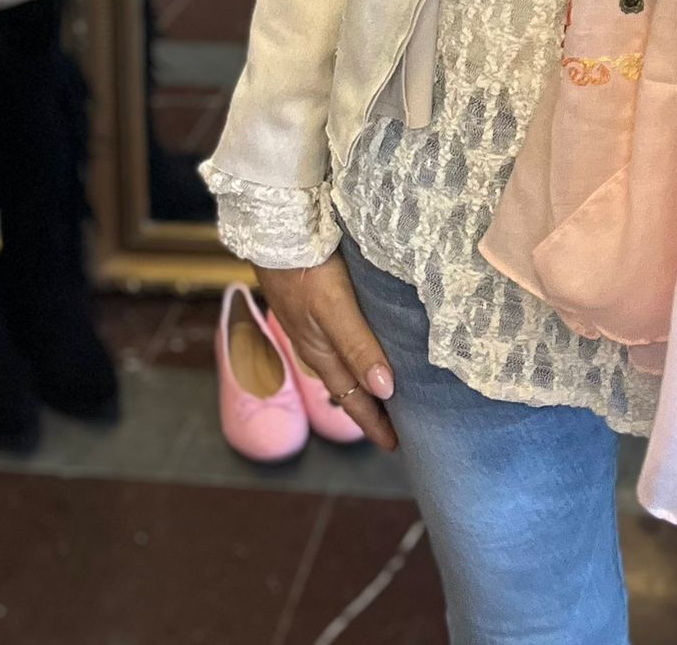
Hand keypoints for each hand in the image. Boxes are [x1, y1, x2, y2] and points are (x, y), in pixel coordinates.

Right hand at [256, 256, 398, 451]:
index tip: (397, 446)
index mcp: (321, 354)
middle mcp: (317, 345)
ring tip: (391, 388)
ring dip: (366, 380)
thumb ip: (358, 346)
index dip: (375, 424)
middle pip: (350, 386)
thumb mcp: (334, 309)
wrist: (274, 231)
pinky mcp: (316, 303)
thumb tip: (386, 391)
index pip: (354, 400)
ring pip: (346, 363)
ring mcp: (314, 325)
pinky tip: (370, 341)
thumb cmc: (304, 270)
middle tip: (402, 423)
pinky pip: (342, 339)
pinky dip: (359, 352)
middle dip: (374, 408)